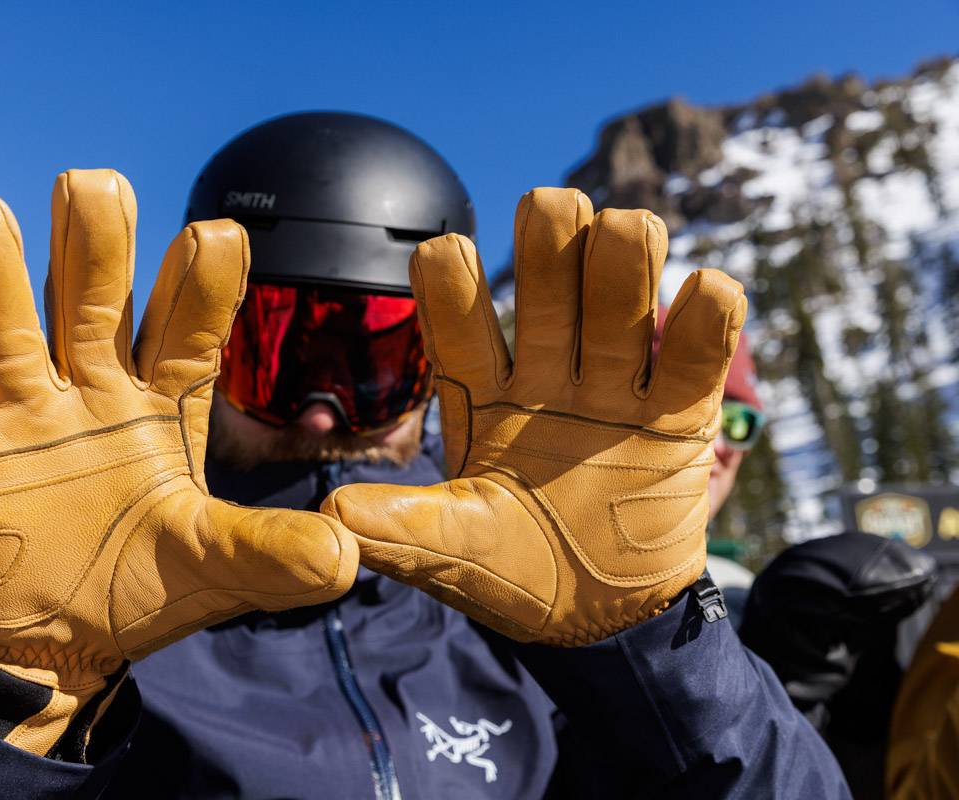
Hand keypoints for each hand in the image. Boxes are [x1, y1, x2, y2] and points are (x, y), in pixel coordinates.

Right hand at [0, 169, 356, 751]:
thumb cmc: (140, 590)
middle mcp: (92, 382)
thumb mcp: (209, 571)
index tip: (214, 236)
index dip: (201, 274)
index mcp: (164, 400)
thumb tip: (347, 556)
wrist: (52, 644)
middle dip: (88, 229)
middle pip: (87, 277)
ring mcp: (20, 406)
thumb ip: (266, 557)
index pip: (189, 317)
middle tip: (88, 194)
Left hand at [321, 188, 743, 645]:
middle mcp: (544, 371)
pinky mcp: (679, 415)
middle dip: (550, 234)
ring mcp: (613, 386)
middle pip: (546, 272)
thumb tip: (333, 509)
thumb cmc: (514, 577)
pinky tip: (701, 294)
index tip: (447, 259)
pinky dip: (707, 311)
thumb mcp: (454, 553)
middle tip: (554, 216)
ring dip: (623, 249)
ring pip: (620, 287)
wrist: (601, 622)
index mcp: (480, 391)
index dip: (450, 276)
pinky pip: (698, 347)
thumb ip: (403, 527)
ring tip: (625, 240)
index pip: (456, 309)